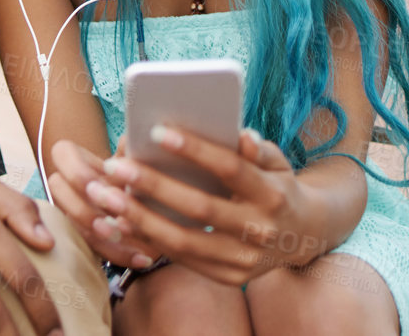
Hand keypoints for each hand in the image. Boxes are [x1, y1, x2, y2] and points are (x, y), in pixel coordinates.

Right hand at [43, 138, 159, 269]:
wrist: (156, 209)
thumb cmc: (144, 178)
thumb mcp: (141, 165)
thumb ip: (133, 156)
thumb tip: (132, 141)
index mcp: (80, 158)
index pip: (63, 153)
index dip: (76, 170)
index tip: (98, 185)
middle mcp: (70, 184)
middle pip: (58, 189)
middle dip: (83, 208)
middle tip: (108, 220)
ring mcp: (72, 213)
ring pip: (73, 226)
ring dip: (98, 235)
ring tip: (126, 240)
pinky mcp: (85, 240)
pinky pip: (93, 250)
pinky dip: (119, 255)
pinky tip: (143, 259)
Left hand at [84, 127, 322, 285]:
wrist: (303, 236)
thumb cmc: (277, 186)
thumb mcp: (277, 162)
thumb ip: (257, 148)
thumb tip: (239, 133)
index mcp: (274, 194)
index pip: (230, 169)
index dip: (194, 150)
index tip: (155, 130)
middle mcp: (260, 230)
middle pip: (200, 209)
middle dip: (153, 186)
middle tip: (114, 166)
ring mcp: (244, 260)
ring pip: (184, 242)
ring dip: (139, 218)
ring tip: (105, 196)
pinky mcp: (229, 277)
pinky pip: (182, 259)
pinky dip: (149, 240)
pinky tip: (120, 221)